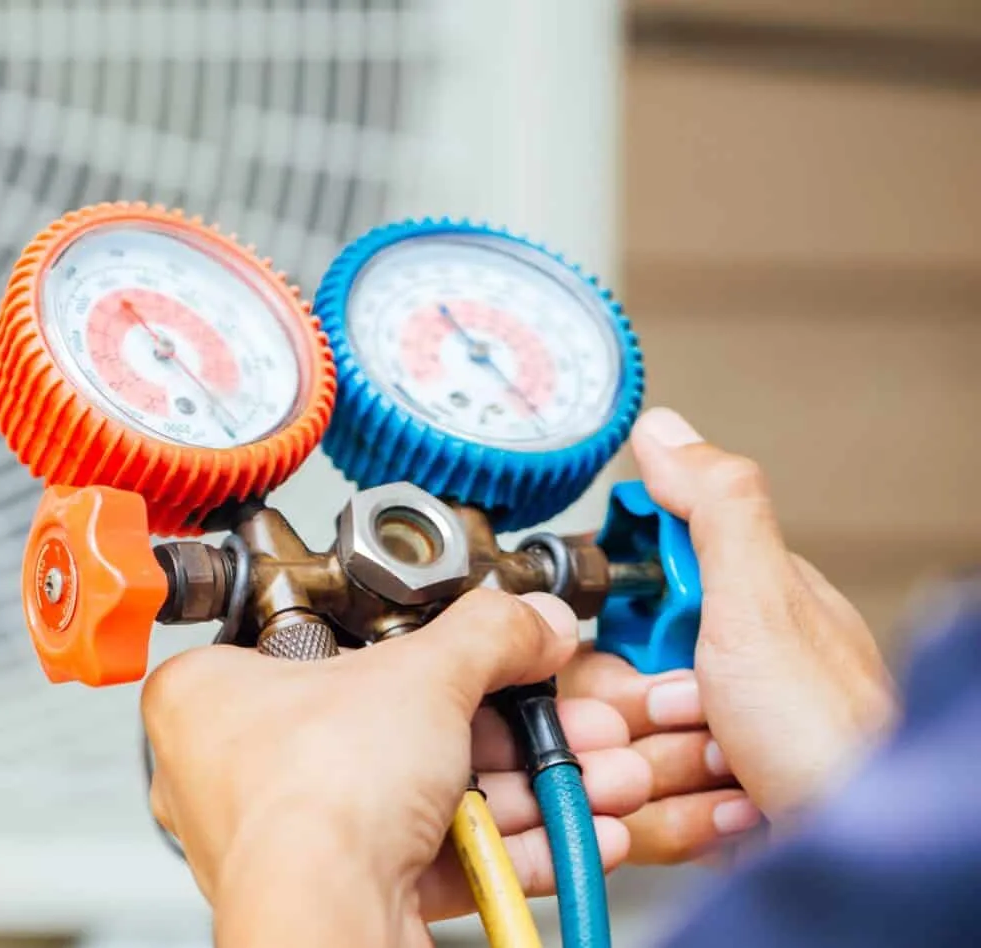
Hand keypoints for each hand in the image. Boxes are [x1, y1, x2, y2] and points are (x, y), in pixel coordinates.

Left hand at [142, 591, 652, 945]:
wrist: (329, 916)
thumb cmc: (314, 797)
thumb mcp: (421, 676)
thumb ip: (487, 636)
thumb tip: (526, 618)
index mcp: (212, 692)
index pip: (321, 643)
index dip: (415, 643)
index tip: (484, 643)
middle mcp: (238, 768)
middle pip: (396, 727)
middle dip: (509, 727)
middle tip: (563, 714)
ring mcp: (292, 837)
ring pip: (427, 797)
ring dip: (528, 786)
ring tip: (592, 771)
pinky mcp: (345, 893)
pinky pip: (437, 858)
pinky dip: (511, 845)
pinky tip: (571, 831)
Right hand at [561, 407, 897, 862]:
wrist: (852, 859)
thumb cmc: (836, 742)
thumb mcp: (765, 604)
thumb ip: (715, 510)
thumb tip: (667, 430)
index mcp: (744, 608)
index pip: (627, 598)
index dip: (616, 627)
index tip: (638, 646)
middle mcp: (727, 675)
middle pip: (608, 683)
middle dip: (629, 715)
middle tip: (690, 724)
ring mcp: (714, 745)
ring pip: (612, 751)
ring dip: (646, 775)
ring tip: (713, 782)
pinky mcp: (698, 811)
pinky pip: (632, 811)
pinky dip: (662, 822)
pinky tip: (715, 821)